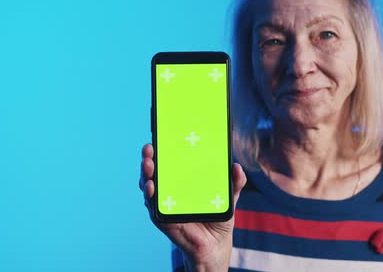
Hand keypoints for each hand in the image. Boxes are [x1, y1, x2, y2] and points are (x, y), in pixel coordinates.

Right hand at [139, 143, 246, 271]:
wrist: (216, 244)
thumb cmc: (217, 216)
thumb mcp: (229, 197)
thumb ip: (235, 183)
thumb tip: (236, 167)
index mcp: (182, 180)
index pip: (168, 161)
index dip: (161, 149)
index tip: (159, 137)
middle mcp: (169, 190)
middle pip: (154, 171)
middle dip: (148, 158)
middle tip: (150, 149)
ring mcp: (164, 203)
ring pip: (148, 185)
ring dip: (146, 174)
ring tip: (148, 164)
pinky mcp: (163, 218)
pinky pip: (153, 206)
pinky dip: (149, 196)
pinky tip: (150, 188)